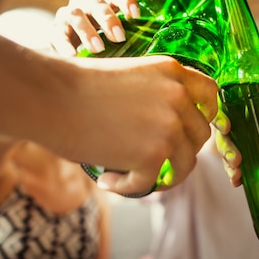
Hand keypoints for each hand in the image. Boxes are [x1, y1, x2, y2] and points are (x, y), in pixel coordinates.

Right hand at [49, 0, 139, 55]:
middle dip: (109, 19)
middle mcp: (85, 4)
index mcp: (104, 3)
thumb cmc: (100, 45)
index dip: (126, 1)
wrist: (66, 49)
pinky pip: (57, 34)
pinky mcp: (54, 30)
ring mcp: (67, 16)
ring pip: (76, 16)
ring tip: (98, 48)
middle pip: (97, 3)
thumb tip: (160, 60)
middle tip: (119, 37)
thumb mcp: (115, 40)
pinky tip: (72, 56)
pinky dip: (64, 45)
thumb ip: (134, 43)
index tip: (135, 15)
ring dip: (88, 31)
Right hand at [60, 54, 218, 195]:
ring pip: (185, 164)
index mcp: (173, 71)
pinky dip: (130, 187)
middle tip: (153, 160)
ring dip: (161, 174)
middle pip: (200, 135)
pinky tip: (108, 181)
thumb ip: (156, 96)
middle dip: (180, 150)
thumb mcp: (129, 77)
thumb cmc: (76, 86)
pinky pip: (152, 182)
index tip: (186, 131)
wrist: (47, 96)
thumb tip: (171, 129)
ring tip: (132, 176)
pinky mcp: (153, 154)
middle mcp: (178, 96)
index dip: (203, 117)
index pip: (211, 96)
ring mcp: (169, 126)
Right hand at [213, 98, 258, 186]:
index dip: (219, 118)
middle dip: (224, 148)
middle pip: (221, 135)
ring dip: (227, 164)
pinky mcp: (247, 162)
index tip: (227, 127)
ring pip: (225, 154)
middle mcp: (237, 126)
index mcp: (243, 107)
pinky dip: (233, 176)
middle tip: (236, 159)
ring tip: (237, 173)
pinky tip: (237, 182)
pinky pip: (234, 169)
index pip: (223, 109)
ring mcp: (241, 146)